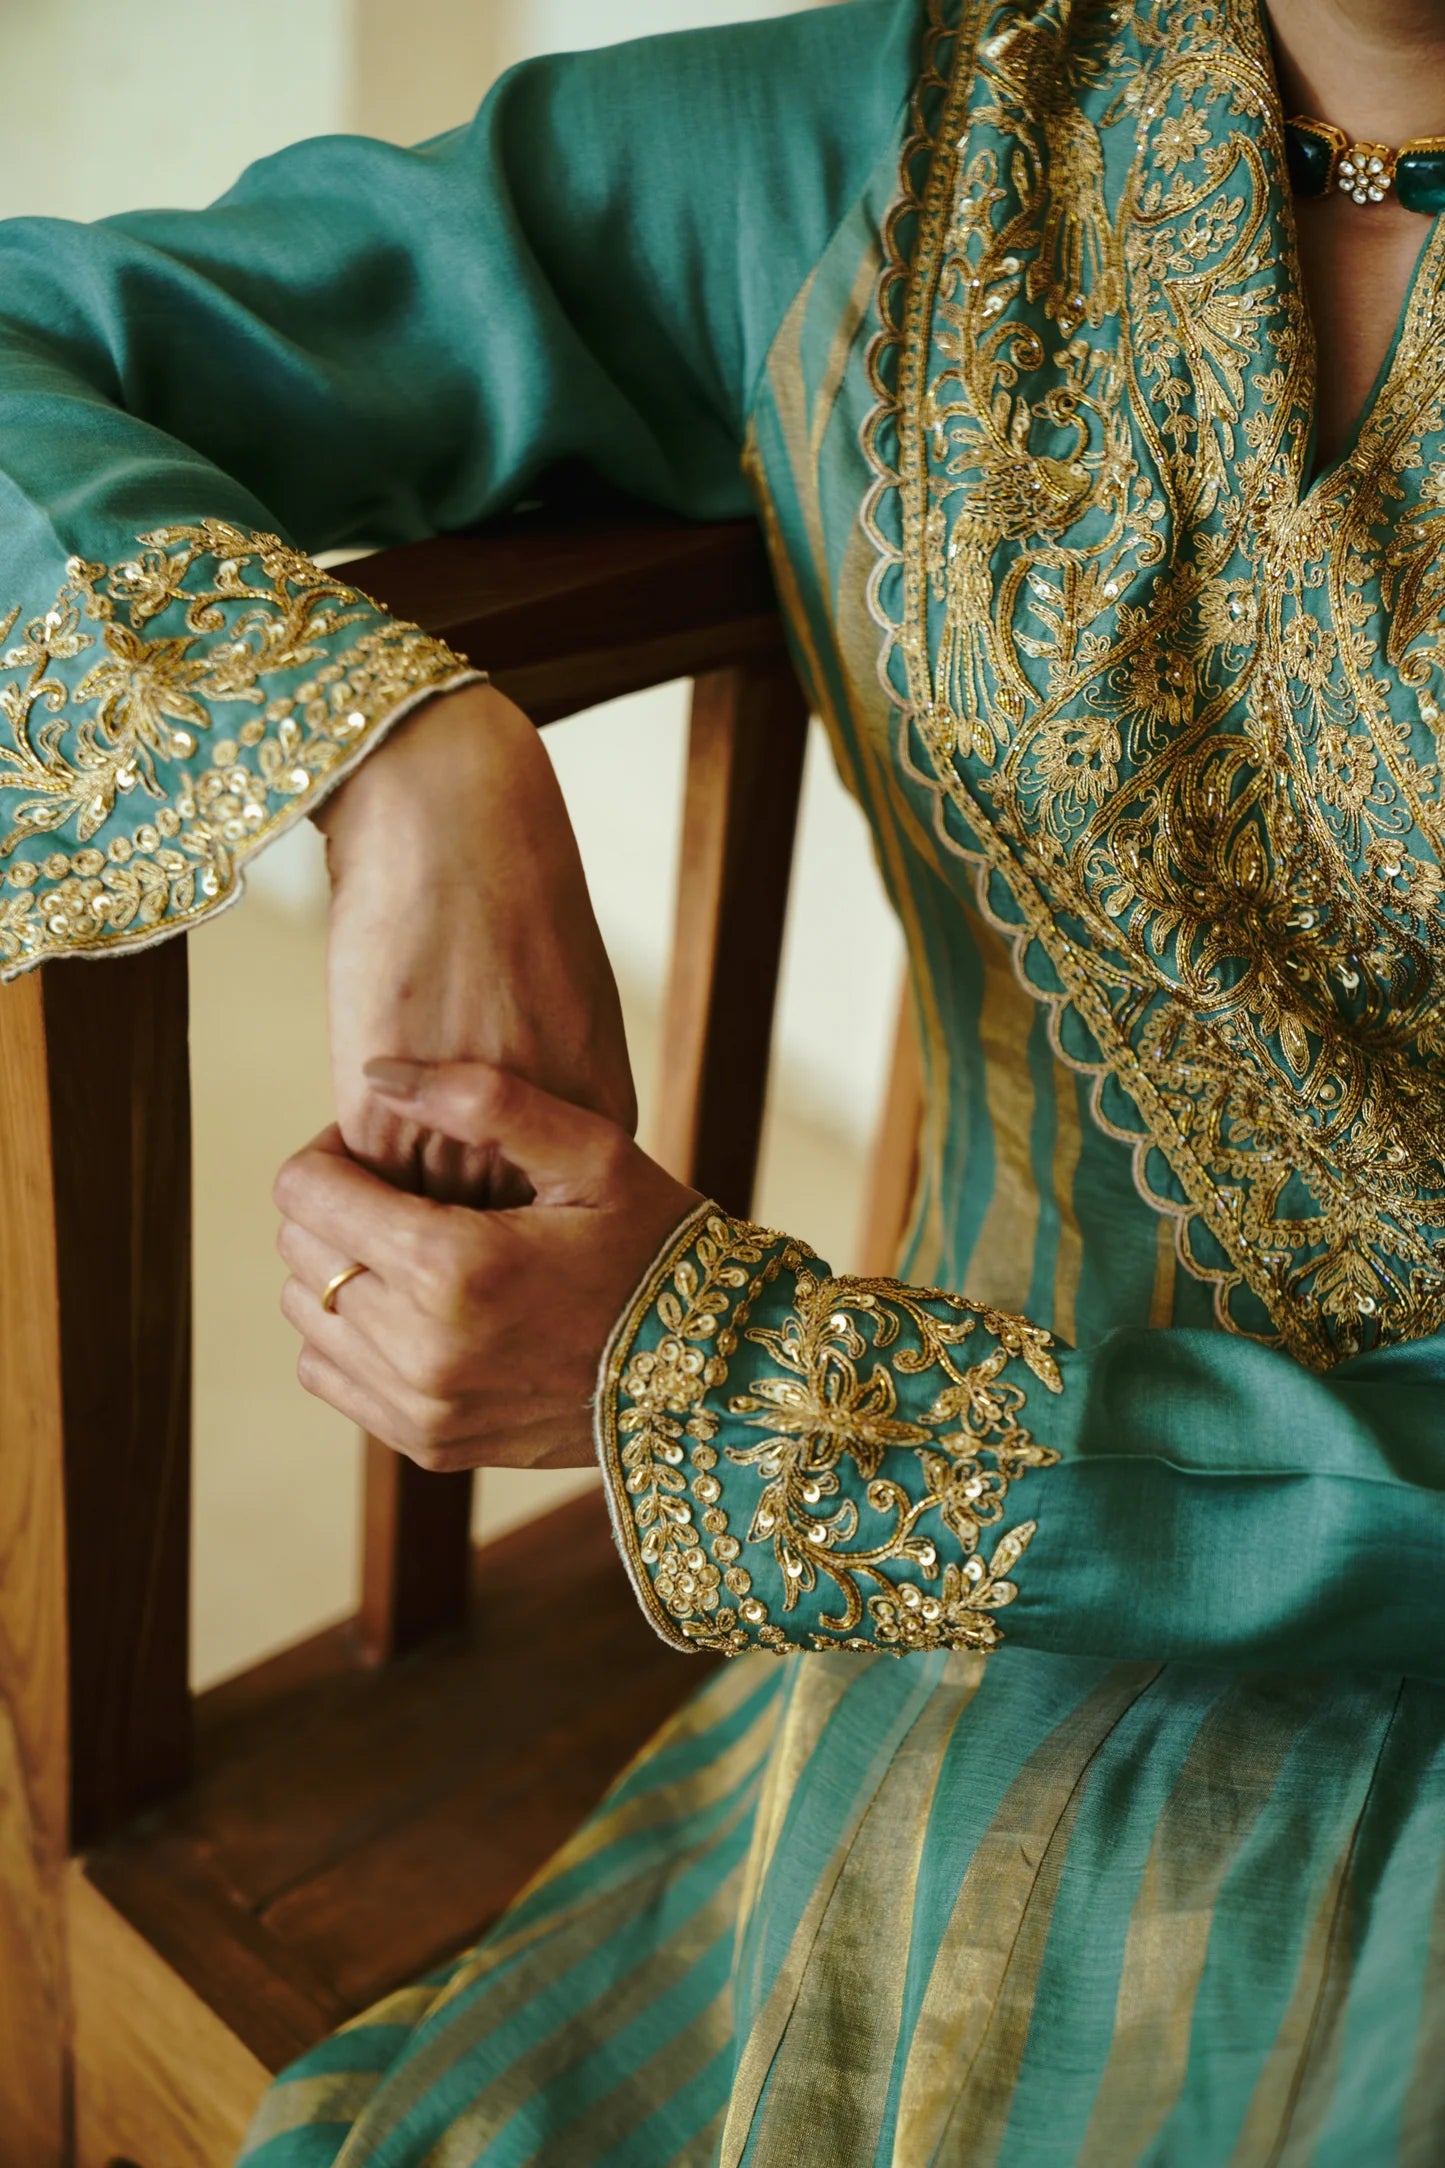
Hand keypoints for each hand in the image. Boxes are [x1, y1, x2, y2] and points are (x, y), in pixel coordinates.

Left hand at [273, 1057, 701, 1469]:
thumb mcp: (593, 1151)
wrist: (712, 1376)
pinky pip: (331, 1376)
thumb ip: (484, 1099)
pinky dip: (352, 1336)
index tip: (383, 1148)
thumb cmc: (655, 1247)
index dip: (332, 1153)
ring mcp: (420, 1406)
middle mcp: (422, 1347)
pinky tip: (417, 1309)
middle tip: (405, 1195)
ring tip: (414, 1253)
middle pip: (299, 1251)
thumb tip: (377, 1077)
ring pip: (305, 1316)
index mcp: (454, 1266)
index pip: (305, 1192)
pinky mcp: (427, 1443)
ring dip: (340, 1272)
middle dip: (336, 1209)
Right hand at [313, 683, 635, 1204]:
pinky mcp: (378, 1112)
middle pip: (481, 1232)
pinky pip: (358, 1178)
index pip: (544, 1216)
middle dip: (445, 1238)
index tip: (476, 1222)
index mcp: (595, 1121)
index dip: (501, 1218)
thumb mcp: (567, 1014)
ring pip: (412, 1219)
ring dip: (386, 1216)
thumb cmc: (514, 904)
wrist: (455, 825)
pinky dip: (345, 1172)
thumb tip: (516, 1152)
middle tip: (408, 1238)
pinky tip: (343, 1143)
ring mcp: (456, 1134)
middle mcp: (532, 1140)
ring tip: (366, 1207)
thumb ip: (550, 1094)